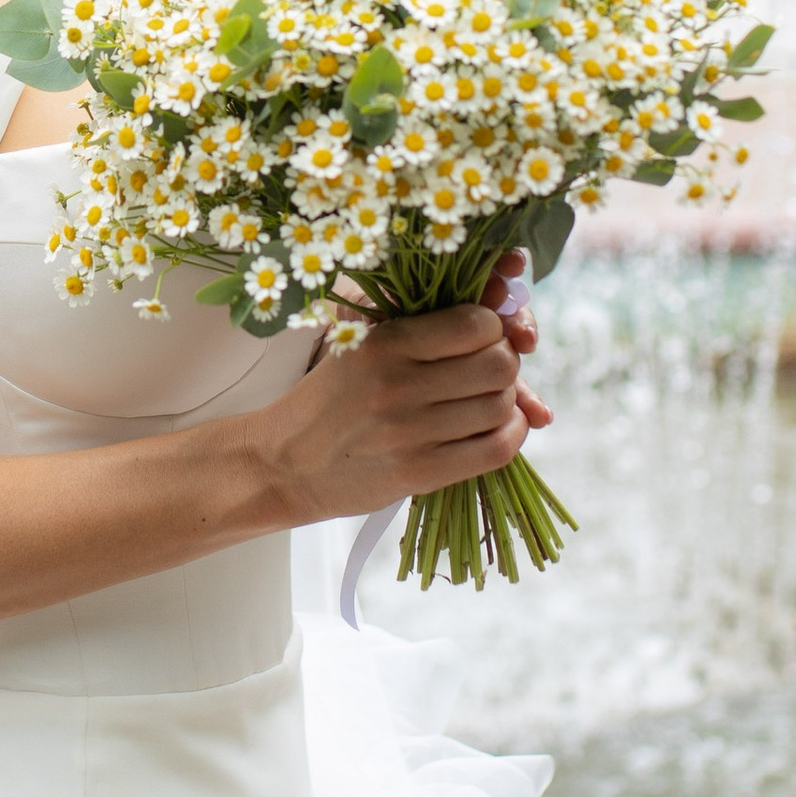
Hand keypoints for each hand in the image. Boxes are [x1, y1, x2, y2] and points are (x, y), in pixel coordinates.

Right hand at [246, 262, 551, 529]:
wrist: (284, 463)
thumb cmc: (330, 399)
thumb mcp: (359, 346)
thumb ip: (420, 330)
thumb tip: (502, 323)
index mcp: (383, 342)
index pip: (476, 323)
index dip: (492, 328)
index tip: (481, 338)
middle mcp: (398, 384)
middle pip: (498, 364)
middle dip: (504, 365)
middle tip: (486, 373)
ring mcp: (410, 432)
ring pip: (501, 406)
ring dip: (506, 403)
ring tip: (484, 402)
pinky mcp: (419, 473)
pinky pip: (496, 449)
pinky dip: (511, 436)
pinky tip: (498, 430)